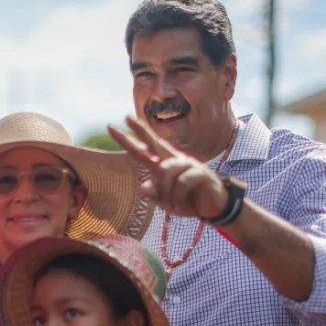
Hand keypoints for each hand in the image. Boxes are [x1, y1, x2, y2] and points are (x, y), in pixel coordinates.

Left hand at [108, 116, 228, 219]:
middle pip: (155, 142)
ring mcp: (187, 164)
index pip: (143, 150)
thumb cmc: (187, 200)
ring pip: (165, 169)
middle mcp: (173, 160)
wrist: (213, 207)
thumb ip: (155, 194)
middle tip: (126, 118)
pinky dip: (177, 195)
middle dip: (141, 130)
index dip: (129, 139)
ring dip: (165, 190)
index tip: (112, 127)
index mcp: (163, 165)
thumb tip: (143, 188)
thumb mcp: (166, 201)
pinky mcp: (199, 172)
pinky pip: (182, 181)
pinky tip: (178, 204)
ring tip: (170, 204)